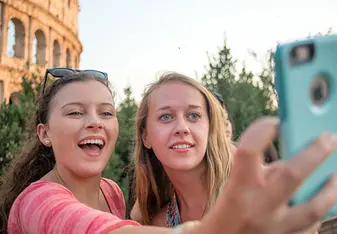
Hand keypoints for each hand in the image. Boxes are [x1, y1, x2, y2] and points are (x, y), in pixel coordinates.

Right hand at [198, 117, 336, 233]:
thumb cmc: (228, 212)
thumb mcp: (236, 186)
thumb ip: (258, 172)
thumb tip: (292, 152)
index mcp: (238, 189)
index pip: (248, 151)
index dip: (262, 130)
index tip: (276, 121)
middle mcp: (257, 207)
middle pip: (291, 175)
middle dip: (314, 153)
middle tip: (329, 138)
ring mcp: (274, 228)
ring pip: (312, 207)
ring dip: (329, 189)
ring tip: (336, 174)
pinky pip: (310, 227)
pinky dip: (318, 212)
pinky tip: (320, 202)